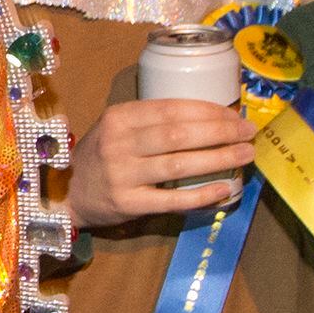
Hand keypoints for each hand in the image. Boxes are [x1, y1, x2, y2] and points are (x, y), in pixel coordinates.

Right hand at [68, 97, 256, 228]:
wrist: (64, 194)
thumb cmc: (100, 157)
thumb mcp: (116, 128)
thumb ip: (151, 122)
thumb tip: (210, 118)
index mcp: (119, 117)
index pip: (172, 109)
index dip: (208, 111)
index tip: (235, 115)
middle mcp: (119, 143)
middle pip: (179, 134)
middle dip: (220, 132)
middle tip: (249, 133)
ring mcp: (122, 175)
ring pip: (180, 164)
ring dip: (219, 158)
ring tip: (245, 155)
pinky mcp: (127, 203)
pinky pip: (172, 199)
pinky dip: (201, 195)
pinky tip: (224, 189)